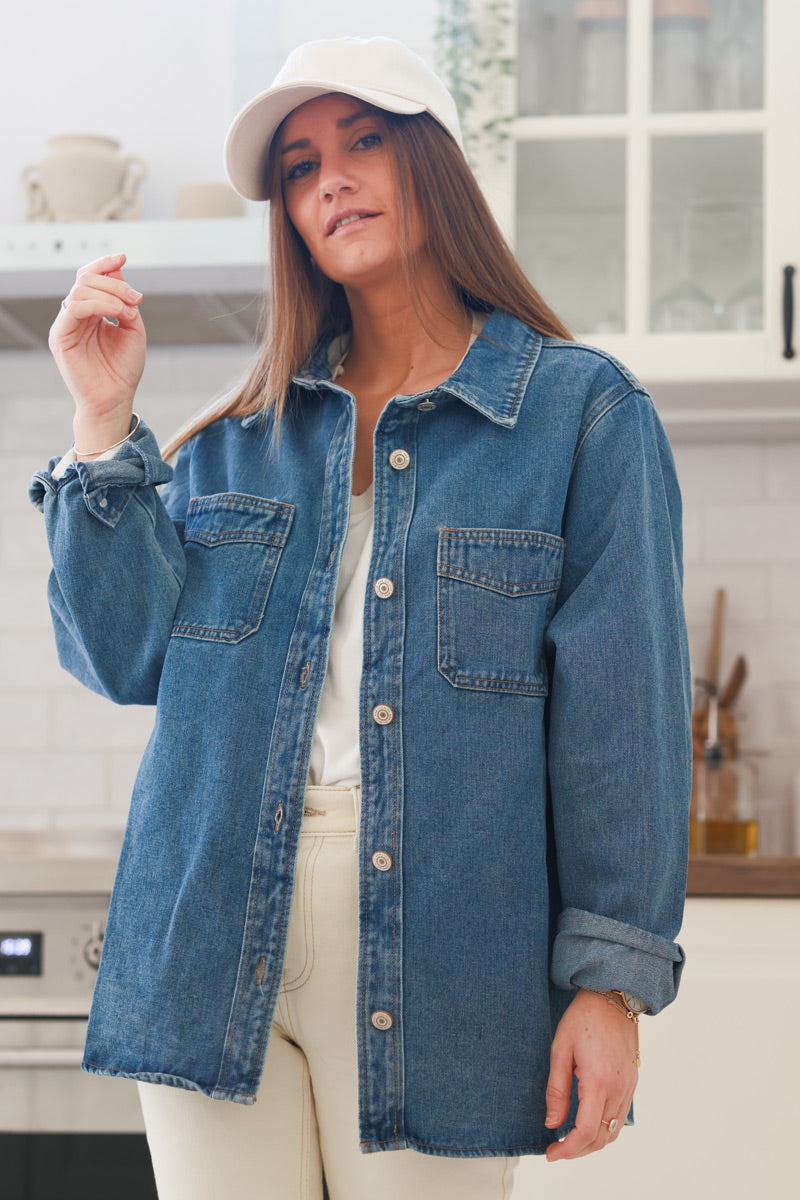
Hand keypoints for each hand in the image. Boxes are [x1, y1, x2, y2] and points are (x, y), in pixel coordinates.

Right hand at [49, 252, 145, 451]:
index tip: (122, 257)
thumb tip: (119, 270)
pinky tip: (116, 312)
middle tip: (136, 297)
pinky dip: (97, 304)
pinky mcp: (60, 337)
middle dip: (114, 282)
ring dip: (109, 293)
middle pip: (85, 280)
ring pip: (80, 290)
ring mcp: (66, 325)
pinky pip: (74, 307)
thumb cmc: (123, 370)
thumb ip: (126, 301)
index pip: (90, 278)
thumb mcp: (134, 329)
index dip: (104, 264)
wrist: (115, 399)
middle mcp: (76, 316)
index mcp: (91, 312)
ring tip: (129, 310)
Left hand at [544, 988, 638, 1162]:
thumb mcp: (560, 1050)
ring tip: (570, 1140)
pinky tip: (587, 1122)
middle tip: (557, 1150)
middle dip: (578, 1151)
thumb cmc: (582, 1019)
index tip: (551, 1154)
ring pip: (613, 1132)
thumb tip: (552, 1123)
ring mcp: (629, 1087)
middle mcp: (618, 1088)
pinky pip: (620, 1117)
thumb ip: (556, 1090)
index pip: (586, 1132)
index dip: (567, 1150)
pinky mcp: (633, 1082)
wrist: (613, 997)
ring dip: (592, 1143)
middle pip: (601, 1138)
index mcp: (598, 1081)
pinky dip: (604, 1128)